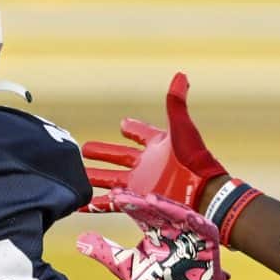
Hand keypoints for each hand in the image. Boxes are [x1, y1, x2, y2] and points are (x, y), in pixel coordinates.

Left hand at [78, 192, 279, 279]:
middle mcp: (173, 228)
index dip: (127, 204)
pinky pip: (201, 228)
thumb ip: (106, 253)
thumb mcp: (128, 268)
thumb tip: (79, 240)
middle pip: (157, 210)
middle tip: (125, 194)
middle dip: (142, 202)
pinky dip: (192, 222)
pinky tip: (181, 216)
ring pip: (178, 215)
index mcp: (155, 231)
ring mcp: (191, 233)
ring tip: (150, 200)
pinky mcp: (208, 241)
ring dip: (166, 208)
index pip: (139, 212)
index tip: (111, 196)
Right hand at [83, 73, 233, 211]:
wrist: (200, 193)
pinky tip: (81, 204)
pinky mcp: (136, 201)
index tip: (123, 124)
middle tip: (85, 149)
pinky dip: (96, 204)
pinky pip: (111, 203)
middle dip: (104, 153)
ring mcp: (140, 185)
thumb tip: (180, 75)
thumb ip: (176, 103)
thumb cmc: (194, 159)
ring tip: (79, 175)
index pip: (141, 134)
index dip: (133, 128)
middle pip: (119, 157)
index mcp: (158, 147)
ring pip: (111, 180)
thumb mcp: (182, 127)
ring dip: (95, 177)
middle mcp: (147, 166)